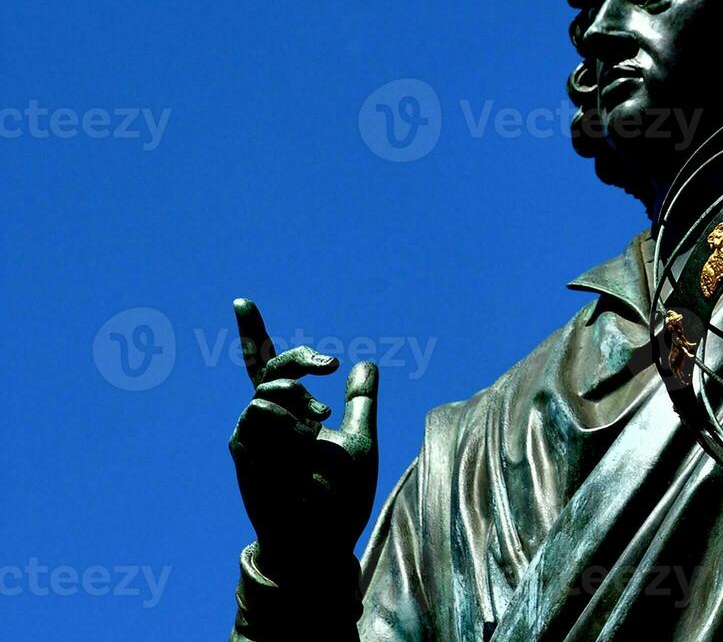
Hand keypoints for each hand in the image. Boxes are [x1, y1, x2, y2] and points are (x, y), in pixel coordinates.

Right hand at [227, 298, 378, 583]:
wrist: (323, 535)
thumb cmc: (340, 496)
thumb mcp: (361, 439)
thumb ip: (362, 401)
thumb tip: (366, 363)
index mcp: (293, 413)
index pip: (269, 366)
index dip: (254, 334)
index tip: (241, 302)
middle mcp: (268, 419)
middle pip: (271, 366)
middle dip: (300, 358)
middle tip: (330, 365)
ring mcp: (252, 434)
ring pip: (268, 389)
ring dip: (300, 398)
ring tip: (319, 423)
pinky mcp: (242, 450)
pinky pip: (257, 413)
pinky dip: (286, 422)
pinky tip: (301, 443)